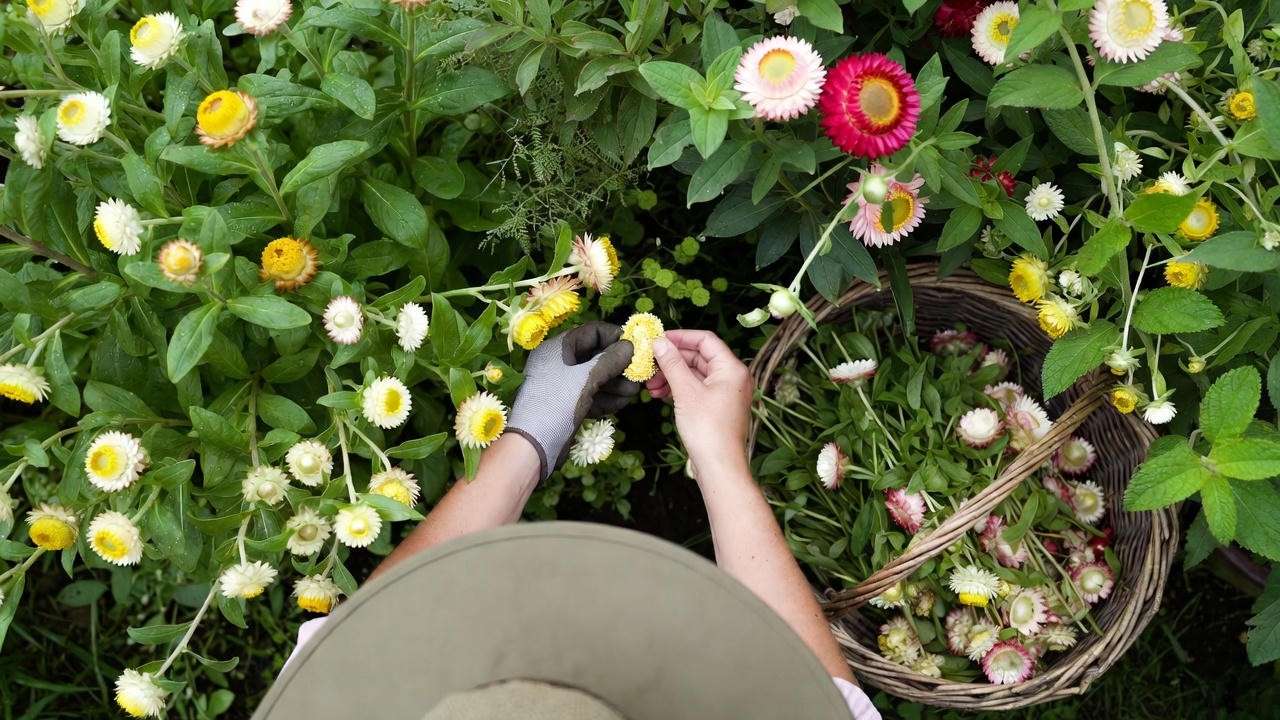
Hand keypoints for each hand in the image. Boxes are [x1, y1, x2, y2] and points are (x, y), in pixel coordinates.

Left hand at [507, 321, 641, 478]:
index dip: (615, 337)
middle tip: (638, 375)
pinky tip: (620, 404)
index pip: (592, 332)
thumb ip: (610, 360)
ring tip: (632, 392)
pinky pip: (591, 394)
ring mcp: (564, 385)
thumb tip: (630, 345)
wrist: (532, 447)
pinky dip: (606, 398)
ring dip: (616, 384)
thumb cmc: (555, 405)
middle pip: (596, 355)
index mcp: (558, 348)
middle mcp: (560, 362)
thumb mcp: (585, 379)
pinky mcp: (568, 404)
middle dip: (619, 365)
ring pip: (596, 377)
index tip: (636, 348)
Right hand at [647, 330, 752, 478]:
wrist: (719, 466)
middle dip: (672, 360)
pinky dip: (678, 389)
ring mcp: (725, 393)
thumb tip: (659, 342)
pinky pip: (696, 390)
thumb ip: (672, 363)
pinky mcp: (717, 408)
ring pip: (695, 375)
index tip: (658, 339)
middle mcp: (732, 378)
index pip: (705, 340)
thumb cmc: (708, 429)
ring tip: (650, 385)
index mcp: (731, 368)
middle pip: (699, 357)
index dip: (680, 337)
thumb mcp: (685, 391)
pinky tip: (660, 395)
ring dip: (672, 376)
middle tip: (649, 364)